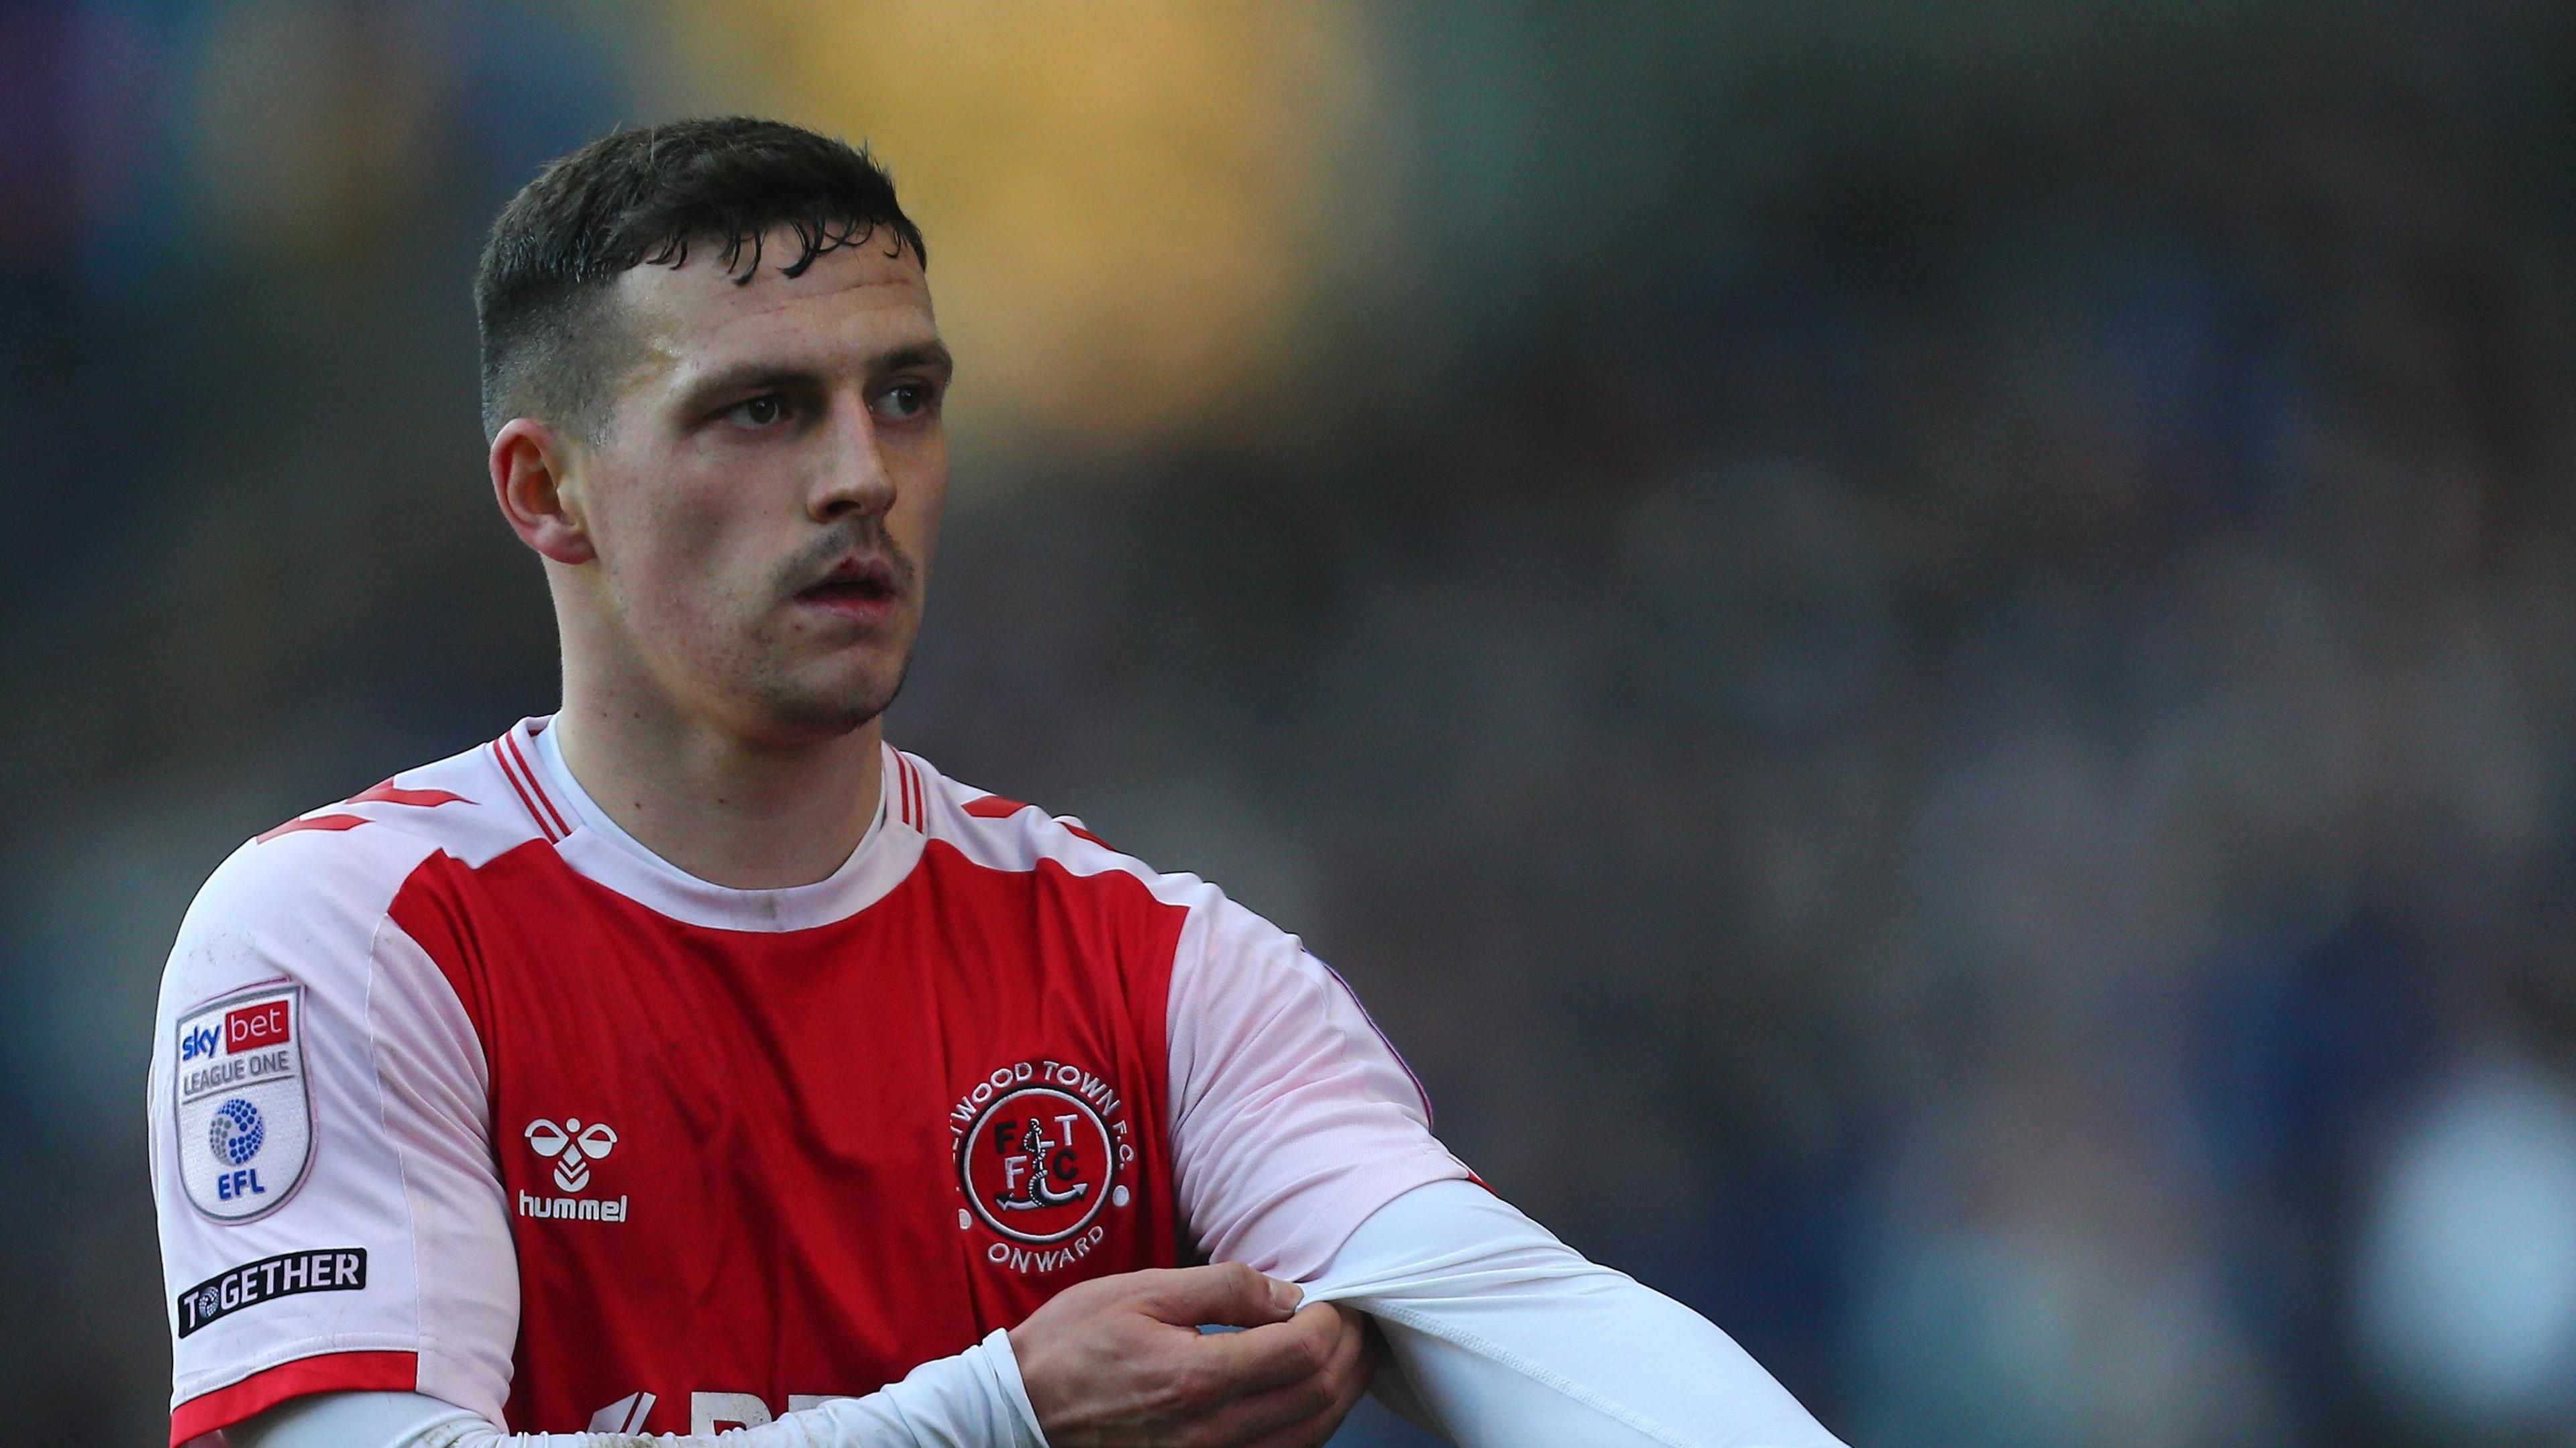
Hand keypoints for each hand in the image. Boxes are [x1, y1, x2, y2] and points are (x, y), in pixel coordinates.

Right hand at [1010, 1263, 1378, 1447]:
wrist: (1017, 1412)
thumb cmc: (1070, 1346)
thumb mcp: (1141, 1290)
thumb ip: (1222, 1287)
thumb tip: (1287, 1295)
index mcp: (1197, 1377)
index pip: (1304, 1352)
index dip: (1336, 1320)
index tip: (1337, 1297)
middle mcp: (1212, 1433)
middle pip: (1319, 1397)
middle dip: (1353, 1355)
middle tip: (1361, 1322)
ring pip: (1310, 1436)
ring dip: (1341, 1394)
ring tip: (1351, 1356)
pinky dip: (1310, 1426)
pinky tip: (1311, 1397)